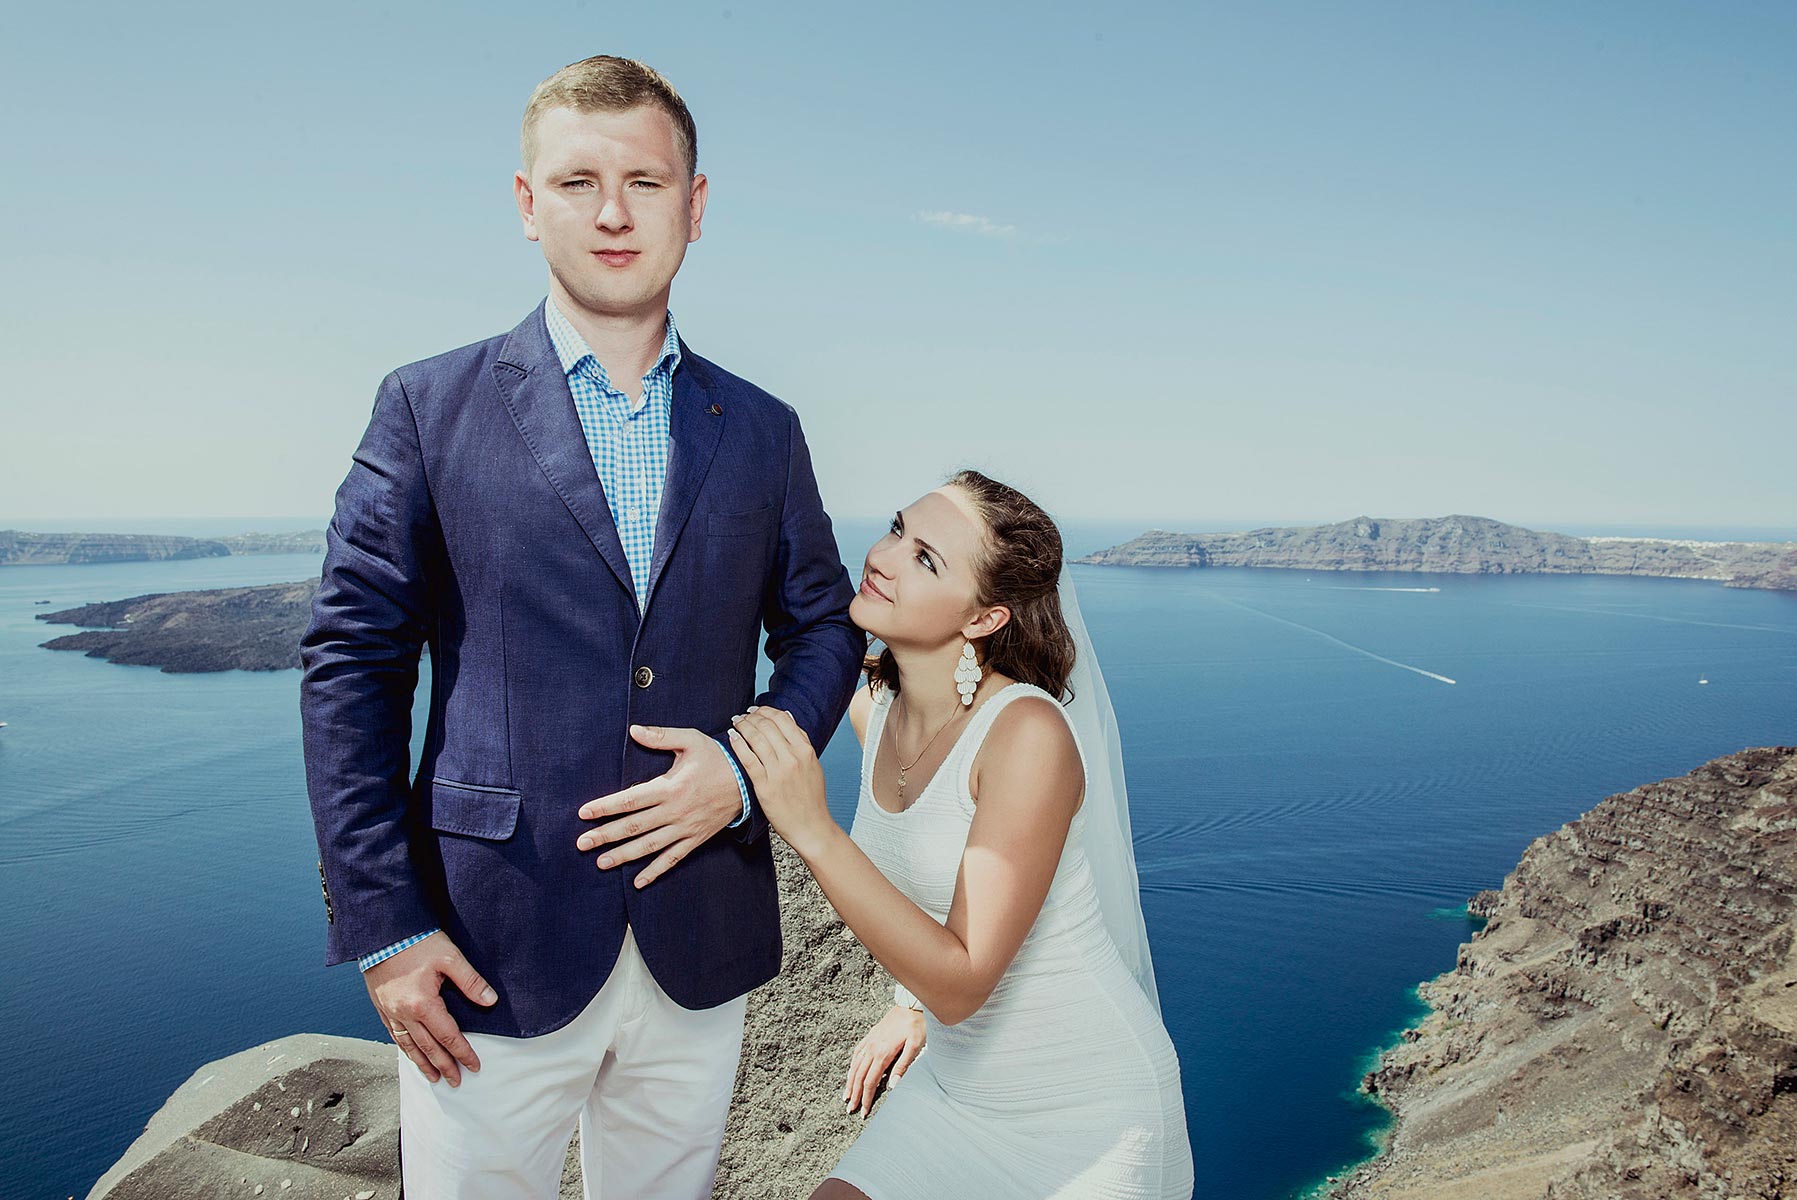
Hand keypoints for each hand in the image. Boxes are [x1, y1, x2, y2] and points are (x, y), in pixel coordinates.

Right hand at [363, 931, 497, 1085]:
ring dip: (422, 1063)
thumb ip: (471, 981)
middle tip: (456, 1081)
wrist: (382, 932)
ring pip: (409, 1045)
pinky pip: (394, 1035)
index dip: (463, 1053)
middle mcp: (405, 1013)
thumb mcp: (450, 957)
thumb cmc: (417, 941)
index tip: (474, 1066)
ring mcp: (391, 1011)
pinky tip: (411, 1054)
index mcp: (423, 1004)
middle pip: (428, 1047)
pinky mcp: (382, 1006)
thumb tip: (491, 1001)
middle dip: (444, 1066)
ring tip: (434, 1077)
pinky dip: (405, 1049)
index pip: (449, 1036)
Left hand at [577, 724, 743, 887]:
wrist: (749, 780)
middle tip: (581, 844)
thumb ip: (661, 736)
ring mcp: (685, 828)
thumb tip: (634, 731)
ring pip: (650, 846)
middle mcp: (675, 811)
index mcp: (670, 787)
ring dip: (624, 856)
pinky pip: (673, 858)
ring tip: (601, 863)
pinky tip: (639, 882)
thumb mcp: (690, 740)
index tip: (584, 813)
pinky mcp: (695, 838)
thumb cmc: (717, 757)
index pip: (630, 799)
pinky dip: (656, 871)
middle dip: (605, 836)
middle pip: (634, 826)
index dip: (605, 807)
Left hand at [726, 706, 832, 853]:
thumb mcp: (813, 764)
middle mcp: (793, 758)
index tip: (756, 710)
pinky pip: (748, 759)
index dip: (766, 711)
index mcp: (806, 751)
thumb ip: (801, 740)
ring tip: (736, 723)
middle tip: (743, 716)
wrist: (810, 826)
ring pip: (756, 739)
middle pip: (767, 726)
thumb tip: (787, 716)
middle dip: (752, 716)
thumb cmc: (811, 797)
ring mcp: (778, 772)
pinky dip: (738, 744)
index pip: (783, 719)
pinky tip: (732, 737)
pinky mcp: (764, 786)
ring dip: (743, 726)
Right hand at [844, 1005, 925, 1117]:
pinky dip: (852, 1065)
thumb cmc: (916, 1025)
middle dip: (854, 1094)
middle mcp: (872, 1048)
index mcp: (883, 1053)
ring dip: (850, 1082)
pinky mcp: (871, 1035)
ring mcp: (870, 1041)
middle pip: (859, 1076)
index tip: (863, 1111)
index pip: (870, 1081)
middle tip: (850, 1109)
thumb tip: (892, 1086)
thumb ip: (903, 1066)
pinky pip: (857, 1053)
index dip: (866, 1098)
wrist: (911, 1004)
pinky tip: (851, 1071)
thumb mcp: (915, 1046)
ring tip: (846, 1096)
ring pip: (855, 1065)